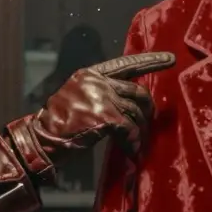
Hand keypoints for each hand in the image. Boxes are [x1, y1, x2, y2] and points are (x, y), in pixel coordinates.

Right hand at [7, 52, 174, 177]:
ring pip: (136, 112)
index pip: (125, 63)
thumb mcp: (77, 98)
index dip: (149, 61)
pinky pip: (130, 129)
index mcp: (90, 74)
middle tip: (150, 124)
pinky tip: (132, 152)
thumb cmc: (59, 124)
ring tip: (138, 145)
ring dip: (140, 132)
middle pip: (136, 91)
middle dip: (148, 110)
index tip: (170, 59)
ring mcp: (102, 97)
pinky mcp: (105, 116)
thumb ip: (100, 95)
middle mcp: (97, 81)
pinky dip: (133, 142)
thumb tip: (128, 105)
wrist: (41, 138)